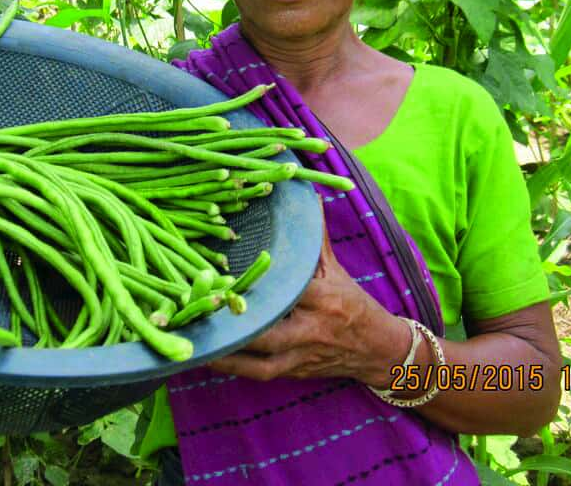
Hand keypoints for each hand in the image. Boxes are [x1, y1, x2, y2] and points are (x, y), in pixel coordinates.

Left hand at [208, 229, 411, 384]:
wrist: (376, 349)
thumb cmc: (352, 303)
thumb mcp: (335, 268)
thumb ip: (314, 237)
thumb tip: (306, 196)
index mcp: (323, 299)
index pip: (290, 288)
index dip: (259, 281)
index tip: (225, 271)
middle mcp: (310, 329)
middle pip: (270, 330)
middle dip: (236, 322)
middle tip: (200, 305)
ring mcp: (300, 355)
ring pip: (259, 359)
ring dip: (226, 351)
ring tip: (193, 336)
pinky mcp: (292, 372)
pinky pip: (258, 373)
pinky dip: (231, 366)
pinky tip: (206, 356)